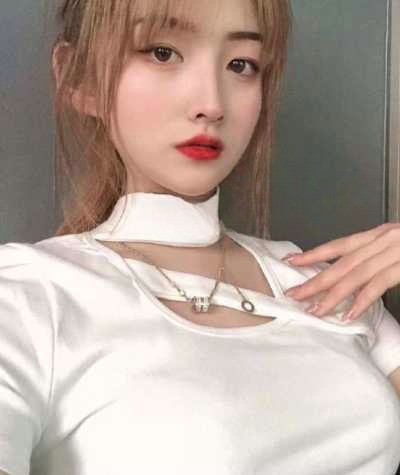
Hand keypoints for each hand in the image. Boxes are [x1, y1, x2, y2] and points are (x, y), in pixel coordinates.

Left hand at [282, 223, 399, 320]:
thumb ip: (376, 256)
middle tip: (295, 294)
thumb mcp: (397, 244)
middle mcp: (381, 241)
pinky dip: (362, 300)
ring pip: (355, 275)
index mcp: (377, 235)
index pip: (338, 245)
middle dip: (315, 282)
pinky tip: (349, 313)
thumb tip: (356, 276)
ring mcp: (393, 253)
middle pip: (340, 264)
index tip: (292, 261)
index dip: (313, 255)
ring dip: (332, 295)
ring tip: (316, 310)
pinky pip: (379, 284)